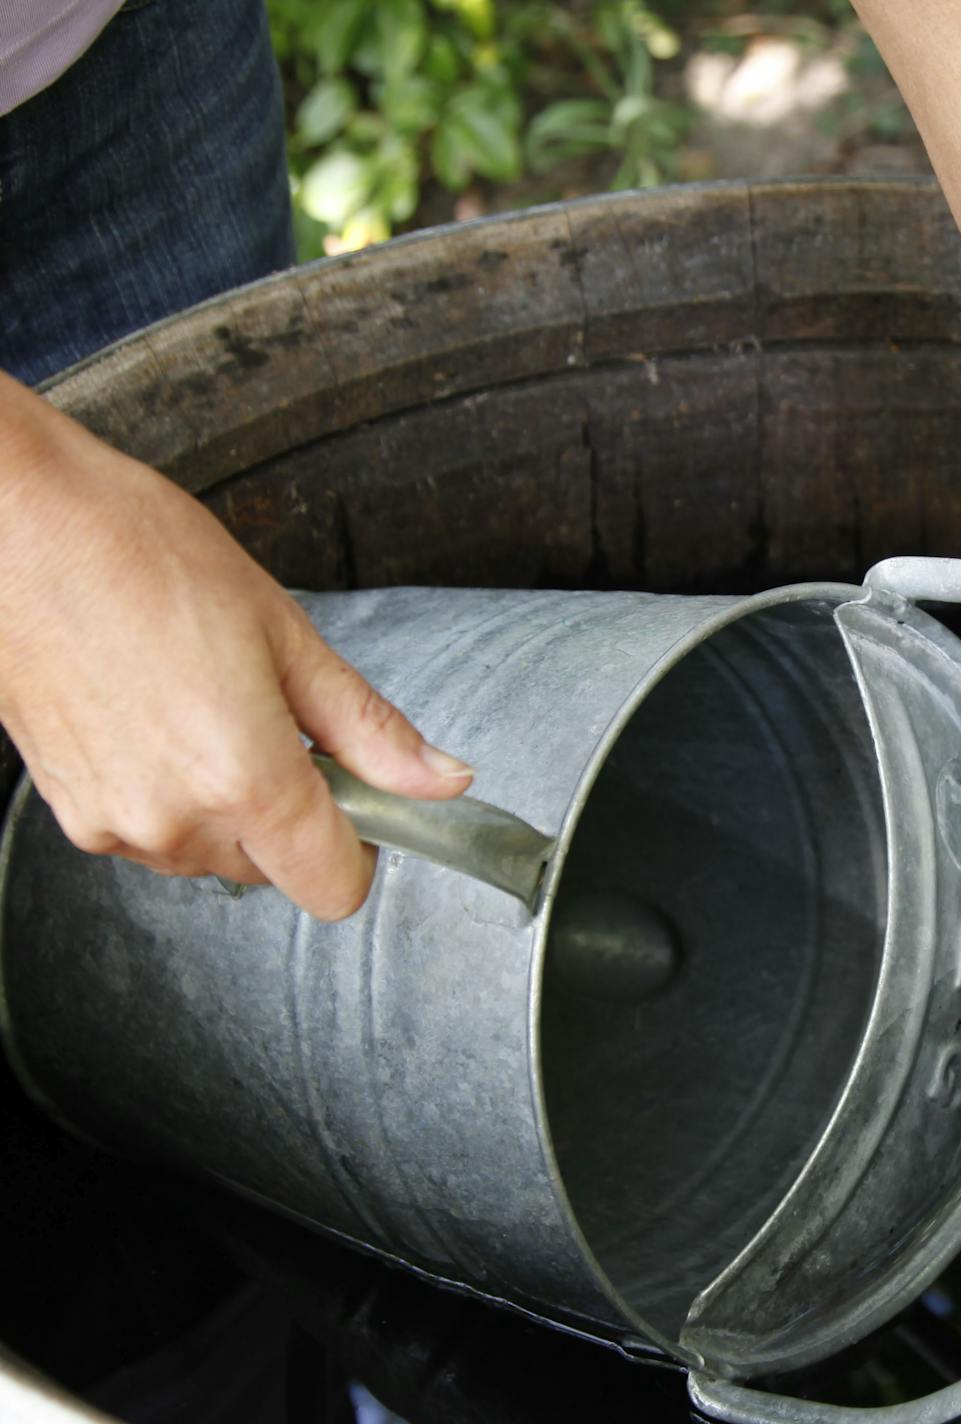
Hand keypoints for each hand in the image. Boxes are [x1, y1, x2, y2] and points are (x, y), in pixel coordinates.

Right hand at [0, 379, 470, 919]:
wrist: (11, 523)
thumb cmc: (135, 554)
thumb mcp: (284, 634)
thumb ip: (369, 729)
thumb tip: (442, 780)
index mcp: (245, 781)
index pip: (336, 889)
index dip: (362, 847)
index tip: (357, 795)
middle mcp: (176, 821)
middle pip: (274, 867)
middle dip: (289, 809)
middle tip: (268, 717)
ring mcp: (115, 824)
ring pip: (212, 852)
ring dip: (225, 801)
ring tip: (197, 702)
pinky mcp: (70, 812)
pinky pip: (153, 831)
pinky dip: (169, 791)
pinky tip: (152, 714)